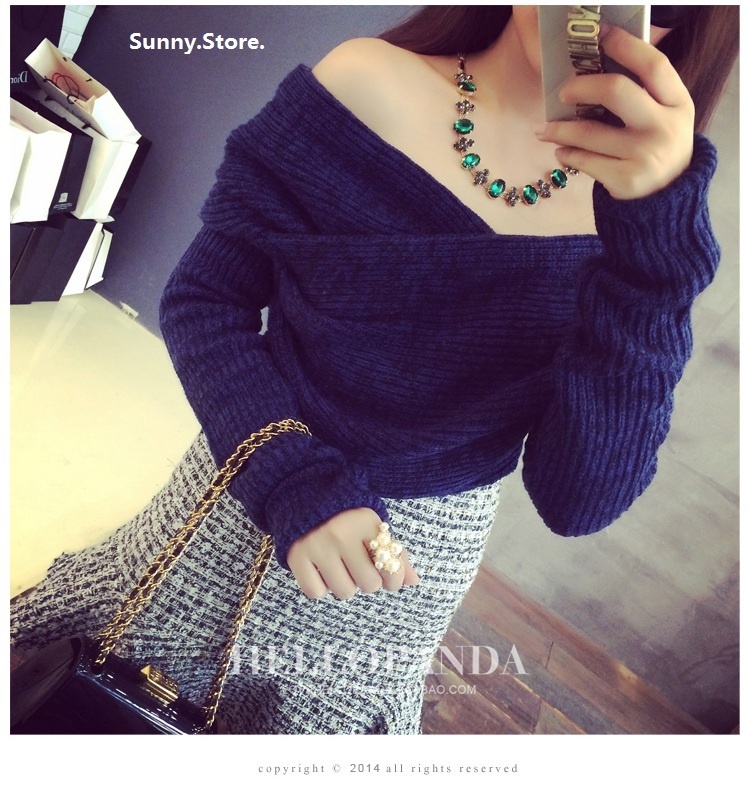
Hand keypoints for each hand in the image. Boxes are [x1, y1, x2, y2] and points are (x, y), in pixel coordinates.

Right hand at [286, 507, 419, 598]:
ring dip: (345, 585)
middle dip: (368, 580)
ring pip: (344, 592)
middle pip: (369, 584)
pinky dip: (320, 587)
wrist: (304, 495)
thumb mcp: (372, 525)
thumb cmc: (347, 516)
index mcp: (366, 521)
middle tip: (359, 567)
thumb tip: (414, 582)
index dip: (393, 578)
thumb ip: (395, 552)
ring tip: (340, 566)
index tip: (387, 576)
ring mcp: (317, 545)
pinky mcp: (296, 555)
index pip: (391, 566)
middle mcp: (342, 533)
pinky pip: (316, 592)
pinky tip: (321, 570)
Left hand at [535, 26, 694, 199]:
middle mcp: (665, 128)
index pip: (653, 65)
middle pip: (616, 90)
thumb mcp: (664, 120)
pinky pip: (584, 160)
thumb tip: (596, 67)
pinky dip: (566, 154)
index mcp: (678, 104)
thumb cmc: (656, 151)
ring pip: (589, 132)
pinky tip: (561, 151)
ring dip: (559, 129)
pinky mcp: (625, 180)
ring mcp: (645, 155)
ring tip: (545, 129)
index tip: (600, 36)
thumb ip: (643, 95)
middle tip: (563, 92)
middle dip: (582, 86)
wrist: (666, 205)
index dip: (625, 46)